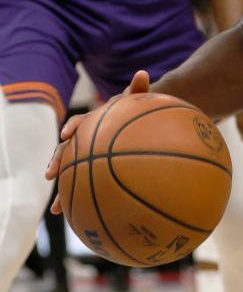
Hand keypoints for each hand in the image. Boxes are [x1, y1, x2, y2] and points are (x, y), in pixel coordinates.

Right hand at [45, 69, 151, 211]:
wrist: (140, 124)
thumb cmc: (138, 111)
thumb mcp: (139, 99)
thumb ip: (139, 89)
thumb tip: (143, 73)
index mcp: (94, 123)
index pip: (80, 123)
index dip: (73, 127)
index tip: (67, 133)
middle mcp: (86, 140)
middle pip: (67, 151)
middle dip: (57, 162)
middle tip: (50, 174)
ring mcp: (89, 156)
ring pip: (72, 173)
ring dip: (63, 190)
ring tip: (58, 208)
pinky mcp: (96, 170)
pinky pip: (87, 186)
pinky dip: (82, 201)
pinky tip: (80, 218)